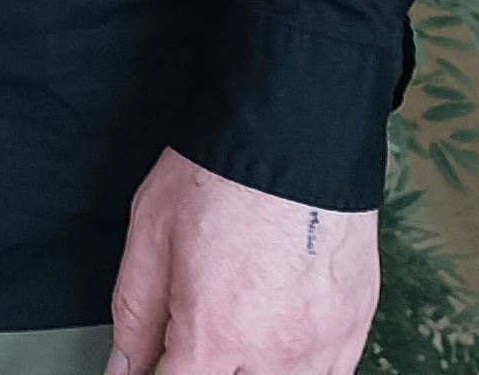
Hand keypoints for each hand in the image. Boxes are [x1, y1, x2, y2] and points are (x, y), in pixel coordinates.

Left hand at [106, 149, 377, 374]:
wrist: (297, 128)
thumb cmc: (224, 171)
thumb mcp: (152, 233)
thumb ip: (135, 314)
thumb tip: (124, 367)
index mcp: (217, 333)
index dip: (161, 374)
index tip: (163, 358)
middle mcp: (275, 352)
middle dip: (209, 365)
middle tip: (201, 328)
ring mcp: (323, 345)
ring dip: (252, 367)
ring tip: (240, 326)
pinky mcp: (354, 327)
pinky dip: (299, 365)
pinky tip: (279, 335)